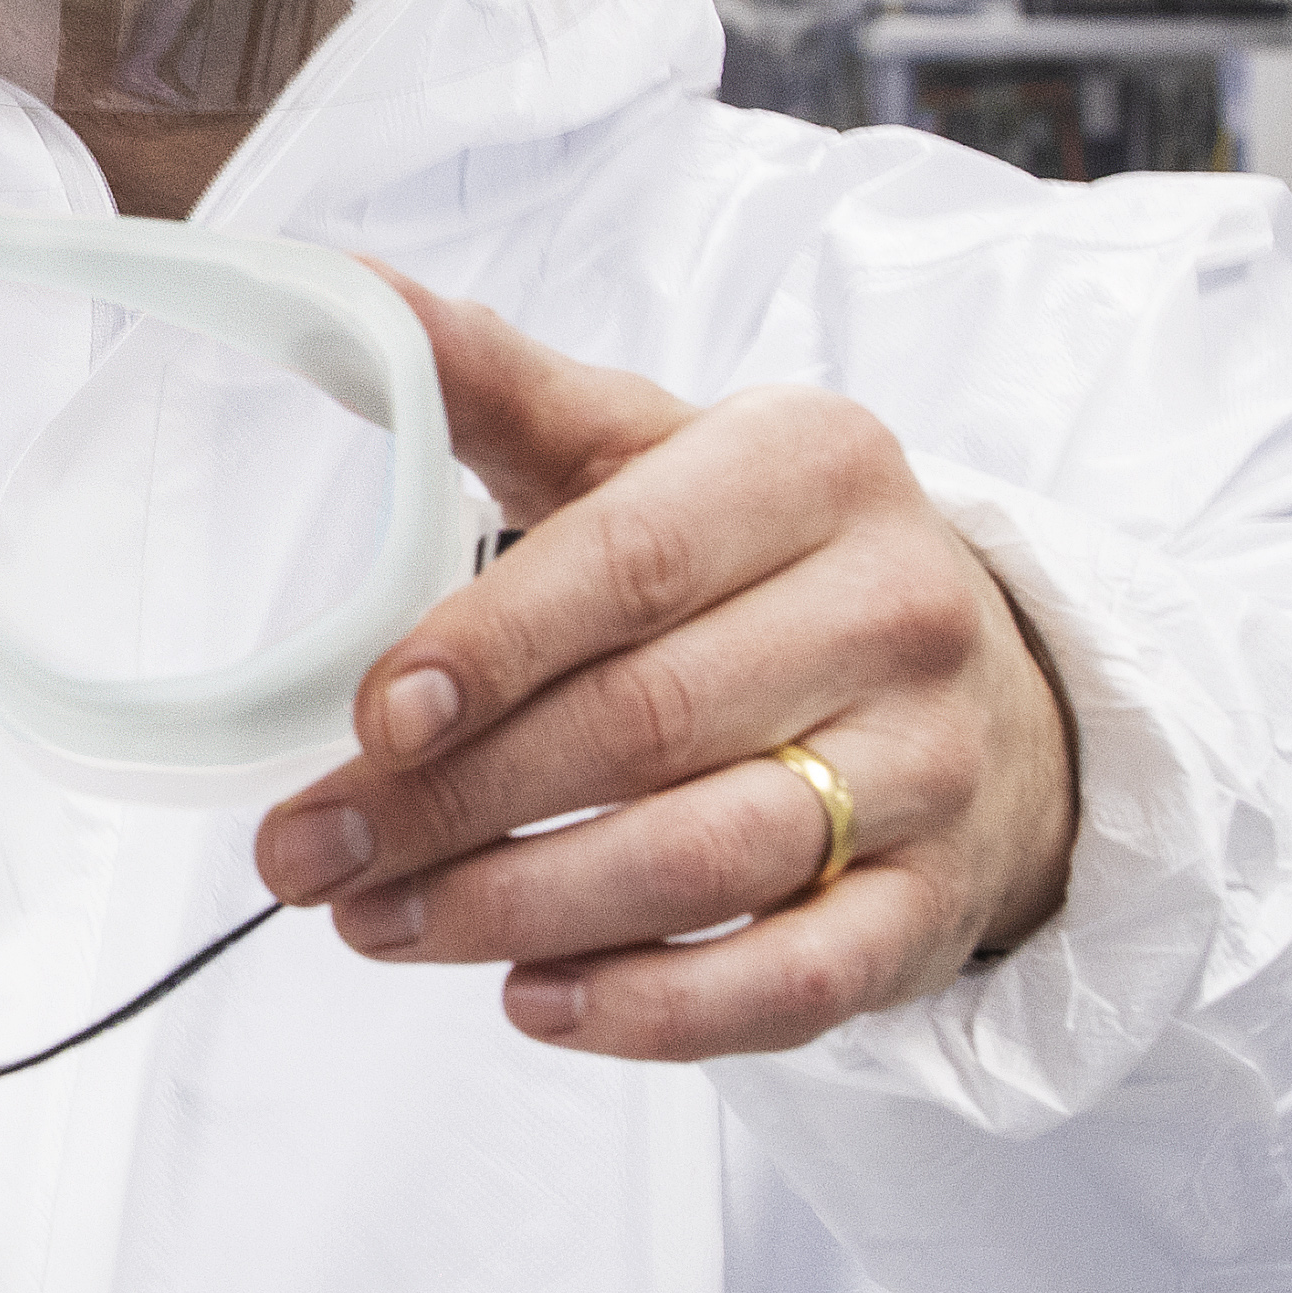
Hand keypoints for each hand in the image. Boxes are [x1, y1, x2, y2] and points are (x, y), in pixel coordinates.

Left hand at [251, 268, 1079, 1059]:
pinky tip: (534, 1001)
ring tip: (373, 926)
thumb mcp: (649, 451)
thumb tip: (328, 284)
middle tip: (309, 854)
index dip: (491, 647)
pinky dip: (658, 1008)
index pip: (631, 563)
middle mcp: (894, 608)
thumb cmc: (762, 560)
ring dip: (518, 909)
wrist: (982, 682)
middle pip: (646, 725)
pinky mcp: (934, 904)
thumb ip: (493, 387)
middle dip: (453, 805)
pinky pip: (795, 980)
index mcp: (811, 467)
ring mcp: (931, 767)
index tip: (371, 720)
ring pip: (708, 860)